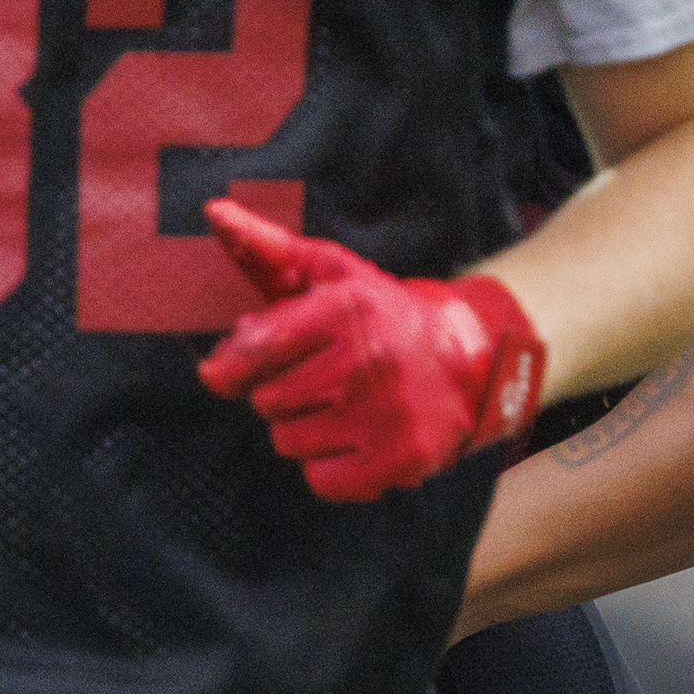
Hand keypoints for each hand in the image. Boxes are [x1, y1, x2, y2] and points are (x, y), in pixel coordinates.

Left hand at [195, 202, 548, 502]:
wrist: (478, 356)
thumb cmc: (389, 315)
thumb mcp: (336, 273)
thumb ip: (271, 248)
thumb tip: (214, 213)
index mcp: (349, 308)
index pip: (255, 348)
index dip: (234, 365)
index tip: (232, 370)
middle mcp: (369, 360)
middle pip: (266, 401)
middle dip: (283, 392)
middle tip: (321, 379)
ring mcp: (387, 413)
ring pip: (288, 442)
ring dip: (305, 430)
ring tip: (344, 408)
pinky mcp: (400, 459)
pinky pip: (320, 480)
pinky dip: (332, 468)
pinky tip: (360, 438)